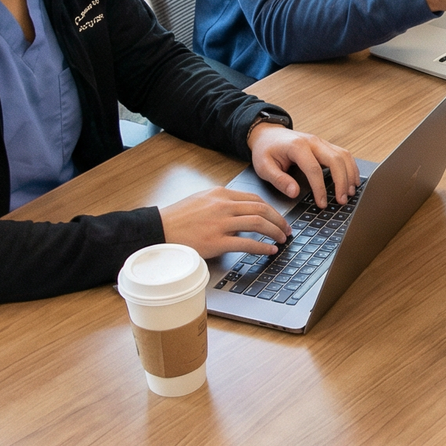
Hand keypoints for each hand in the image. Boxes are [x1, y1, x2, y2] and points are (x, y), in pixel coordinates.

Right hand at [159, 187, 289, 257]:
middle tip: (287, 229)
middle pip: (261, 209)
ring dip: (274, 231)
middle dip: (278, 220)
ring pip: (257, 223)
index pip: (254, 198)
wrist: (158, 229)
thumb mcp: (201, 200)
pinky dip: (262, 247)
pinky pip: (246, 243)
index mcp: (220, 194)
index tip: (278, 217)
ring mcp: (219, 223)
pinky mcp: (216, 241)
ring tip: (282, 239)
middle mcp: (222, 206)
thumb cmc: (177, 218)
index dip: (271, 209)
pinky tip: (269, 250)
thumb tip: (241, 212)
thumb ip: (222, 203)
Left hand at [246, 123, 360, 208]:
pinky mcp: (326, 145)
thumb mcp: (264, 166)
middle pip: (335, 160)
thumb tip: (294, 192)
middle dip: (342, 182)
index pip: (314, 169)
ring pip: (344, 155)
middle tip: (342, 200)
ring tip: (351, 192)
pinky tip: (352, 180)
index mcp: (297, 147)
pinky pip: (343, 154)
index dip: (320, 188)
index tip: (322, 203)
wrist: (268, 133)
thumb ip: (279, 180)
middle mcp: (313, 142)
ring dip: (350, 174)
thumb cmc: (266, 150)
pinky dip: (351, 167)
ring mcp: (321, 142)